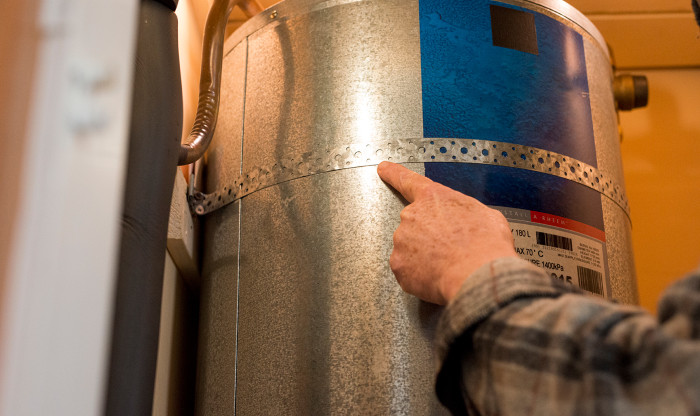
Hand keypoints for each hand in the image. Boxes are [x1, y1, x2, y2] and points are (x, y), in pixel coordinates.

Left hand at [377, 162, 517, 304]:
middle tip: (450, 249)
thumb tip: (468, 222)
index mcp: (433, 198)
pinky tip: (437, 275)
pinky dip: (419, 275)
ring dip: (425, 256)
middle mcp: (411, 216)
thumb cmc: (485, 244)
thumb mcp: (485, 215)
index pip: (407, 180)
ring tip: (448, 264)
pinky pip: (407, 269)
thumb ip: (464, 212)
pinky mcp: (398, 264)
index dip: (394, 173)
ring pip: (410, 248)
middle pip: (415, 224)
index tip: (384, 168)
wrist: (478, 274)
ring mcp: (402, 240)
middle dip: (429, 236)